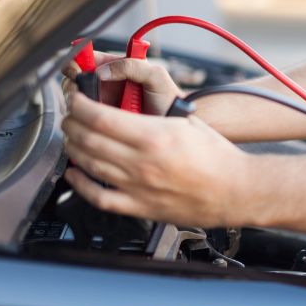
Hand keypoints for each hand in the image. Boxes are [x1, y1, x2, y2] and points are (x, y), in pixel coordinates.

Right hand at [62, 51, 182, 114]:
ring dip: (77, 102)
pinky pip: (83, 118)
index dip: (77, 62)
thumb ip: (133, 66)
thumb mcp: (155, 75)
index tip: (75, 70)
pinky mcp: (102, 120)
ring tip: (92, 107)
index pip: (88, 59)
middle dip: (73, 84)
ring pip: (76, 100)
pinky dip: (82, 117)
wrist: (175, 123)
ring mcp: (102, 103)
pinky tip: (92, 119)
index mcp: (116, 67)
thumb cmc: (168, 97)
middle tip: (80, 92)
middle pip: (75, 80)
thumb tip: (102, 70)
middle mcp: (106, 84)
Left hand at [62, 91, 246, 227]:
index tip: (76, 99)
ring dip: (73, 146)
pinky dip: (79, 183)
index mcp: (154, 135)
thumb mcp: (185, 121)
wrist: (235, 190)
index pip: (100, 117)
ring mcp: (137, 186)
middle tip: (70, 115)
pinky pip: (98, 197)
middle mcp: (141, 162)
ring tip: (72, 136)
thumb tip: (125, 105)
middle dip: (71, 123)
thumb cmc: (216, 156)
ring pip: (88, 164)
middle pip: (88, 138)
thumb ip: (152, 115)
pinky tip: (74, 172)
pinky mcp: (139, 206)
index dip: (80, 105)